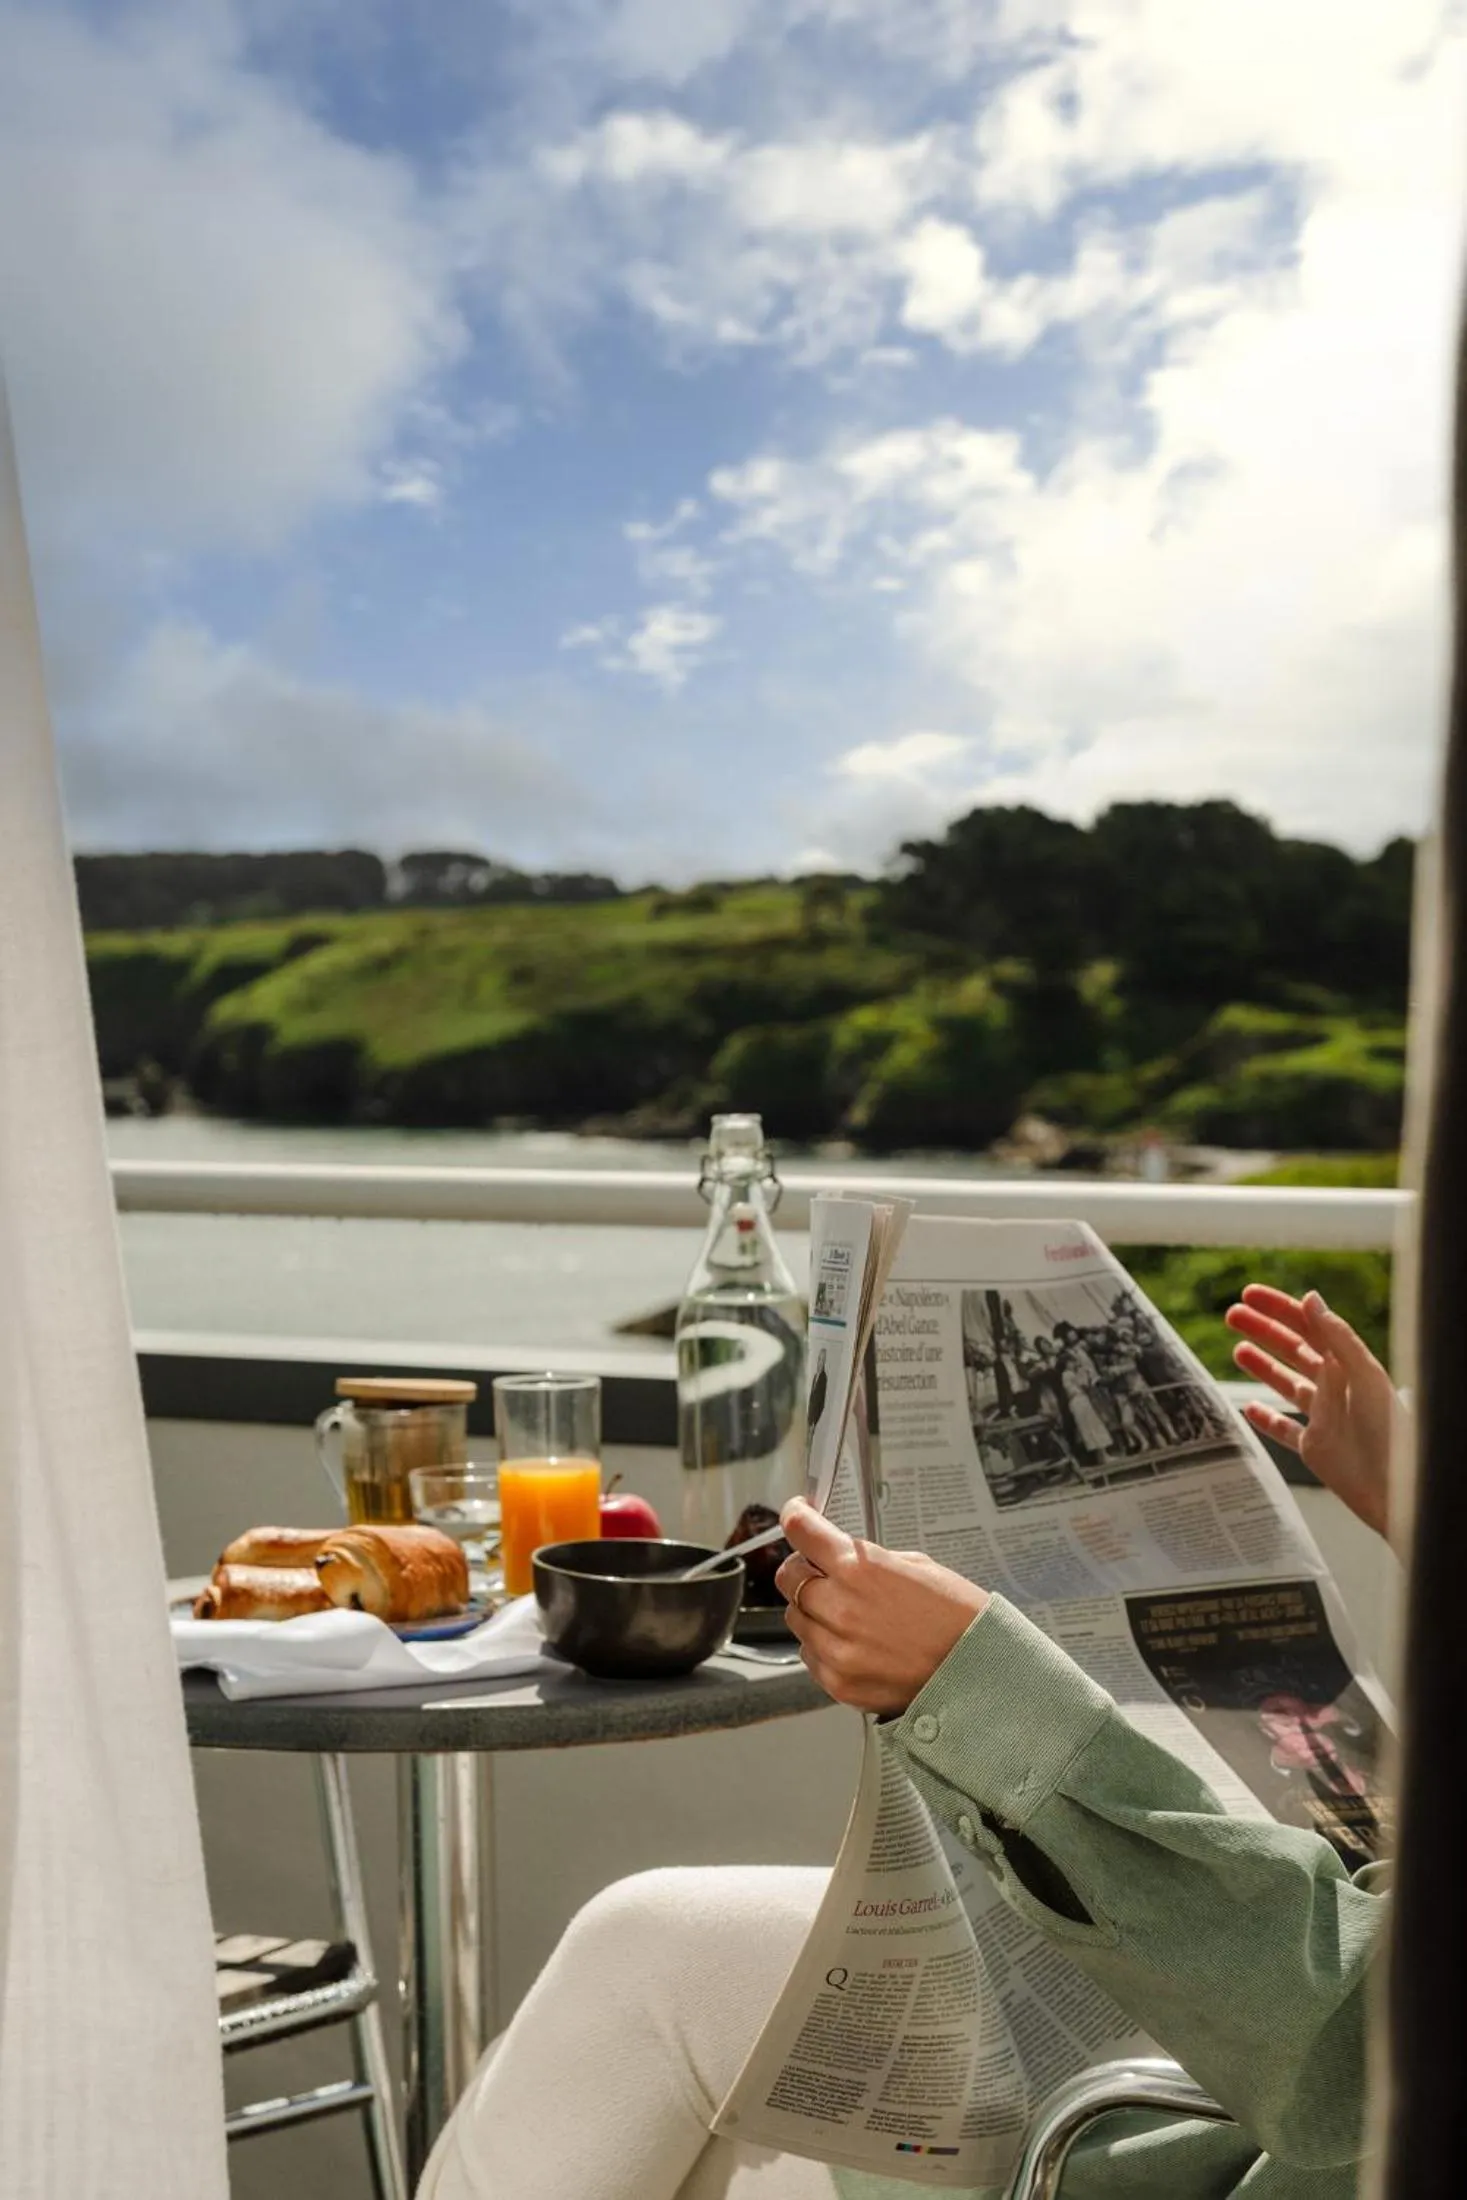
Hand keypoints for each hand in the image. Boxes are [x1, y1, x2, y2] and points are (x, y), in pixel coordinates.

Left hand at [775, 1498, 987, 1716]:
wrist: (979, 1672)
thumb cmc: (957, 1617)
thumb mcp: (917, 1566)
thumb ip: (868, 1558)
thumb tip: (838, 1554)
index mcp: (860, 1568)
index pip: (801, 1530)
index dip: (796, 1517)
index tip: (797, 1515)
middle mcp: (840, 1607)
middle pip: (787, 1577)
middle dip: (803, 1568)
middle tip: (824, 1573)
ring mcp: (836, 1649)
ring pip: (795, 1618)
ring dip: (813, 1610)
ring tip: (849, 1615)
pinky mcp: (838, 1682)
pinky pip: (809, 1655)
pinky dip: (823, 1646)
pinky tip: (855, 1644)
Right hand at [1224, 1285, 1399, 1536]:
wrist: (1394, 1491)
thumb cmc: (1389, 1433)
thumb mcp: (1365, 1377)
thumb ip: (1338, 1338)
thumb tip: (1310, 1299)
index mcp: (1351, 1366)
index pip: (1310, 1327)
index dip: (1280, 1308)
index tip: (1250, 1294)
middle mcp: (1336, 1387)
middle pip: (1294, 1351)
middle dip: (1264, 1331)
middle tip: (1232, 1315)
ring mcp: (1323, 1417)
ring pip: (1287, 1385)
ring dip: (1262, 1366)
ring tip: (1237, 1350)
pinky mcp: (1314, 1447)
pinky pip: (1285, 1429)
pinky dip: (1267, 1418)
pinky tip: (1249, 1408)